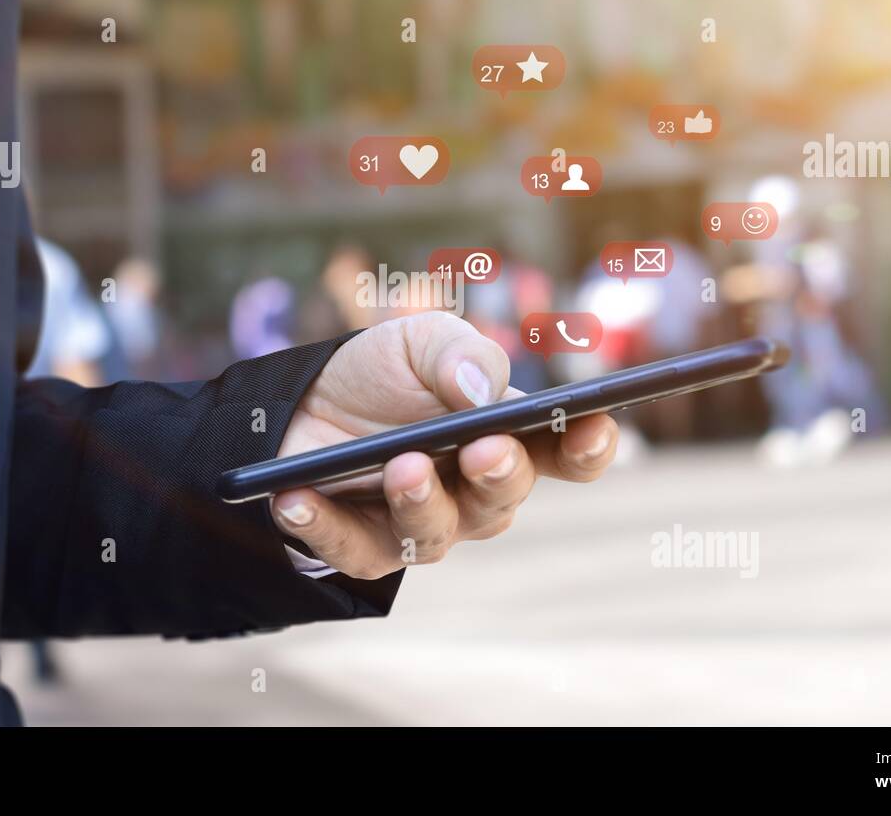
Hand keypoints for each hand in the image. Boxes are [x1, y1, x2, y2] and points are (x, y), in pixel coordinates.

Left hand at [272, 312, 618, 578]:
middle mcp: (476, 493)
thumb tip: (479, 392)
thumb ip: (459, 354)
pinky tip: (298, 498)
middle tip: (483, 449)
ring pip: (434, 533)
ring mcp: (422, 524)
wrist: (306, 400)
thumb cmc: (384, 374)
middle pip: (503, 498)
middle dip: (498, 474)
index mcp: (509, 438)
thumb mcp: (420, 340)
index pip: (567, 454)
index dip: (587, 445)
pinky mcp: (364, 547)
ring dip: (419, 501)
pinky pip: (349, 549)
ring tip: (400, 467)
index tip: (592, 425)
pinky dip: (323, 525)